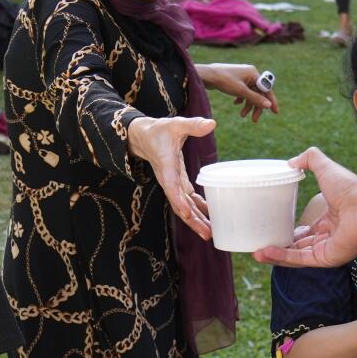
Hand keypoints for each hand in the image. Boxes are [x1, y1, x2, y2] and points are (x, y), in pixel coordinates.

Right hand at [127, 114, 217, 240]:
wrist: (145, 137)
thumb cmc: (159, 130)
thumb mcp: (176, 124)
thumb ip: (192, 125)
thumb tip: (211, 124)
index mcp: (167, 168)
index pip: (172, 188)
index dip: (179, 202)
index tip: (187, 214)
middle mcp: (169, 180)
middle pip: (180, 205)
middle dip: (192, 221)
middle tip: (207, 234)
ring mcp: (174, 184)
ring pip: (184, 206)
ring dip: (196, 220)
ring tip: (210, 234)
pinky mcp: (179, 183)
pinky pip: (188, 200)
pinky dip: (198, 209)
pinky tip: (210, 217)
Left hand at [203, 63, 277, 123]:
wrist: (206, 75)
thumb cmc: (223, 81)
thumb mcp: (241, 92)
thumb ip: (255, 99)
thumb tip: (269, 105)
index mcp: (254, 73)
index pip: (266, 88)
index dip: (271, 101)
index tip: (275, 112)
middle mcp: (250, 73)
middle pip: (258, 93)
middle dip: (256, 107)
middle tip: (254, 120)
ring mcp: (242, 77)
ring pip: (250, 93)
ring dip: (248, 105)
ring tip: (242, 115)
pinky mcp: (235, 80)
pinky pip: (243, 92)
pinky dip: (241, 99)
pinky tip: (236, 104)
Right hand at [254, 146, 356, 267]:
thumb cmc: (349, 188)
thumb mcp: (325, 167)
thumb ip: (309, 159)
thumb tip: (291, 162)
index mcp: (330, 220)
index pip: (307, 230)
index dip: (291, 230)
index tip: (273, 228)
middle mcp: (329, 237)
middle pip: (300, 246)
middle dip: (280, 247)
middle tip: (259, 243)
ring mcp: (328, 250)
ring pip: (296, 256)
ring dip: (275, 255)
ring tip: (255, 253)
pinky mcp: (326, 259)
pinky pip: (300, 260)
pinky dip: (281, 257)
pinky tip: (263, 253)